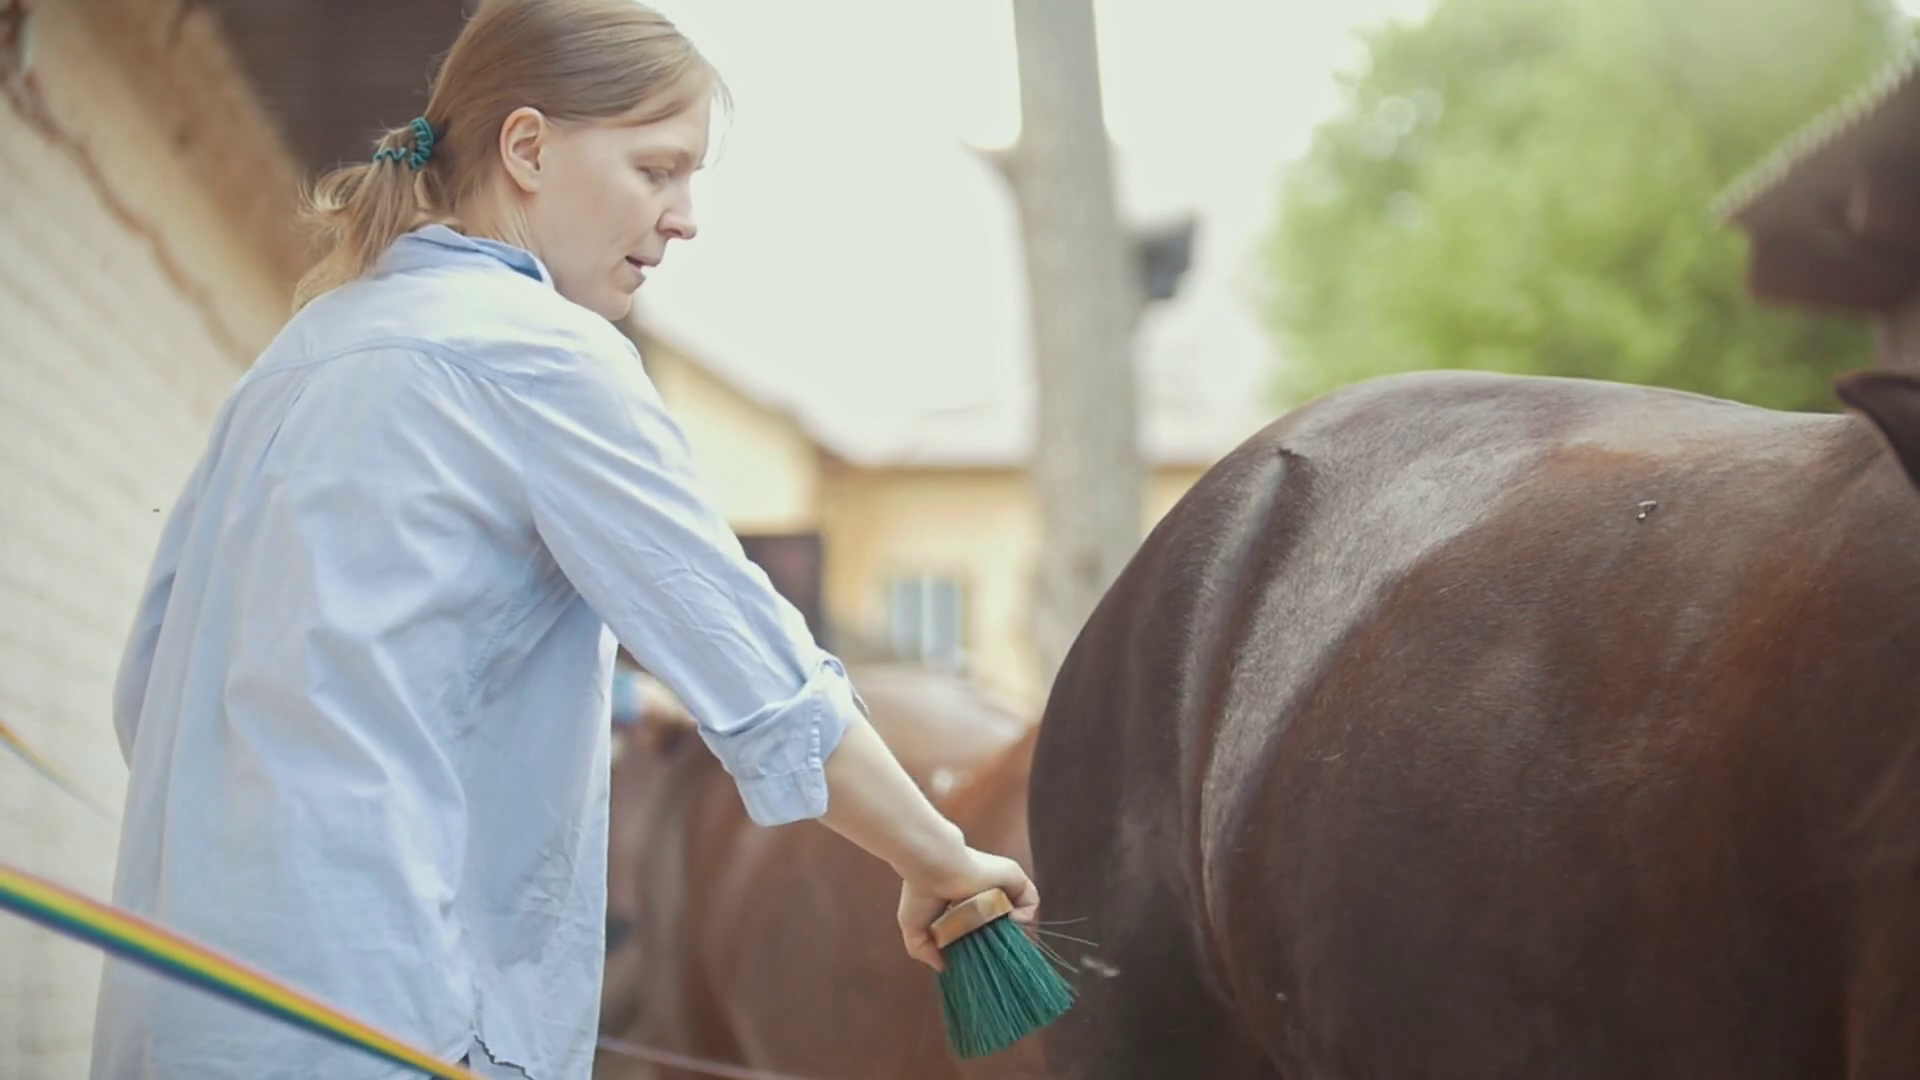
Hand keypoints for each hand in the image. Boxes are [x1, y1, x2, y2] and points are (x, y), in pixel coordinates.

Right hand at [897, 847, 1039, 970]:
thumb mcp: (914, 928)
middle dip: (1002, 939)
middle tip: (995, 951)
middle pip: (1002, 921)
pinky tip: (1008, 920)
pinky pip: (1031, 900)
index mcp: (964, 901)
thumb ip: (923, 950)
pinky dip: (1025, 914)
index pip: (981, 926)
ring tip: (1000, 935)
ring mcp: (1000, 884)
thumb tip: (942, 967)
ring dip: (1014, 928)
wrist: (934, 866)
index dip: (983, 943)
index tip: (979, 957)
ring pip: (1019, 911)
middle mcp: (984, 892)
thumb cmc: (920, 893)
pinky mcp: (1013, 877)